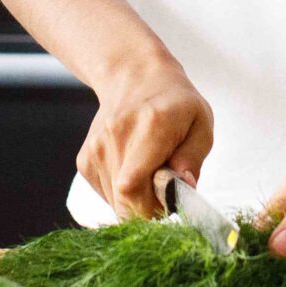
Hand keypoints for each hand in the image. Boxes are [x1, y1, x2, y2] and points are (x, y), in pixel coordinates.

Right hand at [79, 53, 213, 219]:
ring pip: (115, 204)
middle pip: (124, 203)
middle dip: (149, 208)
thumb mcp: (201, 123)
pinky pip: (106, 195)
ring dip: (137, 201)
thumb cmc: (174, 104)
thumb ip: (193, 157)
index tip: (170, 198)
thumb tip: (184, 186)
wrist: (134, 78)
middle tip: (165, 188)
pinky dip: (123, 193)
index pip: (132, 186)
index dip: (152, 207)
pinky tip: (134, 169)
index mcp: (150, 127)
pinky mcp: (85, 161)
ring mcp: (95, 150)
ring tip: (151, 172)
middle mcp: (115, 138)